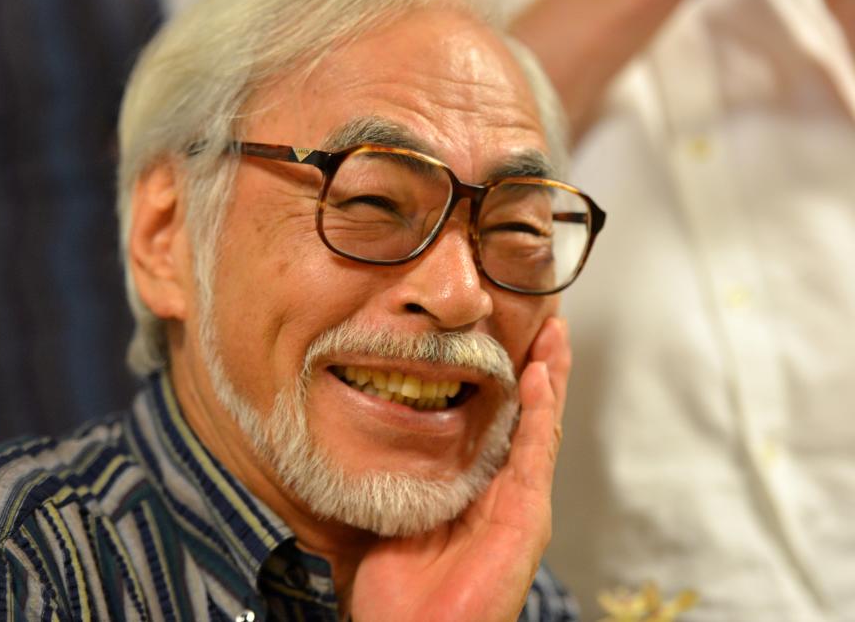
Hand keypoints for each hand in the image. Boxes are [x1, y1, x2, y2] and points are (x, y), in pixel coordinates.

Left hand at [349, 317, 570, 621]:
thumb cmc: (399, 595)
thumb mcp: (391, 517)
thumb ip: (393, 479)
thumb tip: (363, 439)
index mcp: (472, 489)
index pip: (495, 423)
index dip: (502, 380)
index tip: (499, 336)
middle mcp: (503, 491)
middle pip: (527, 416)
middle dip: (537, 368)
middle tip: (543, 321)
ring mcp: (520, 502)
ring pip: (541, 425)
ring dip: (549, 377)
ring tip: (553, 333)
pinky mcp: (528, 516)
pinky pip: (536, 452)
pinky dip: (541, 411)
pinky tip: (541, 375)